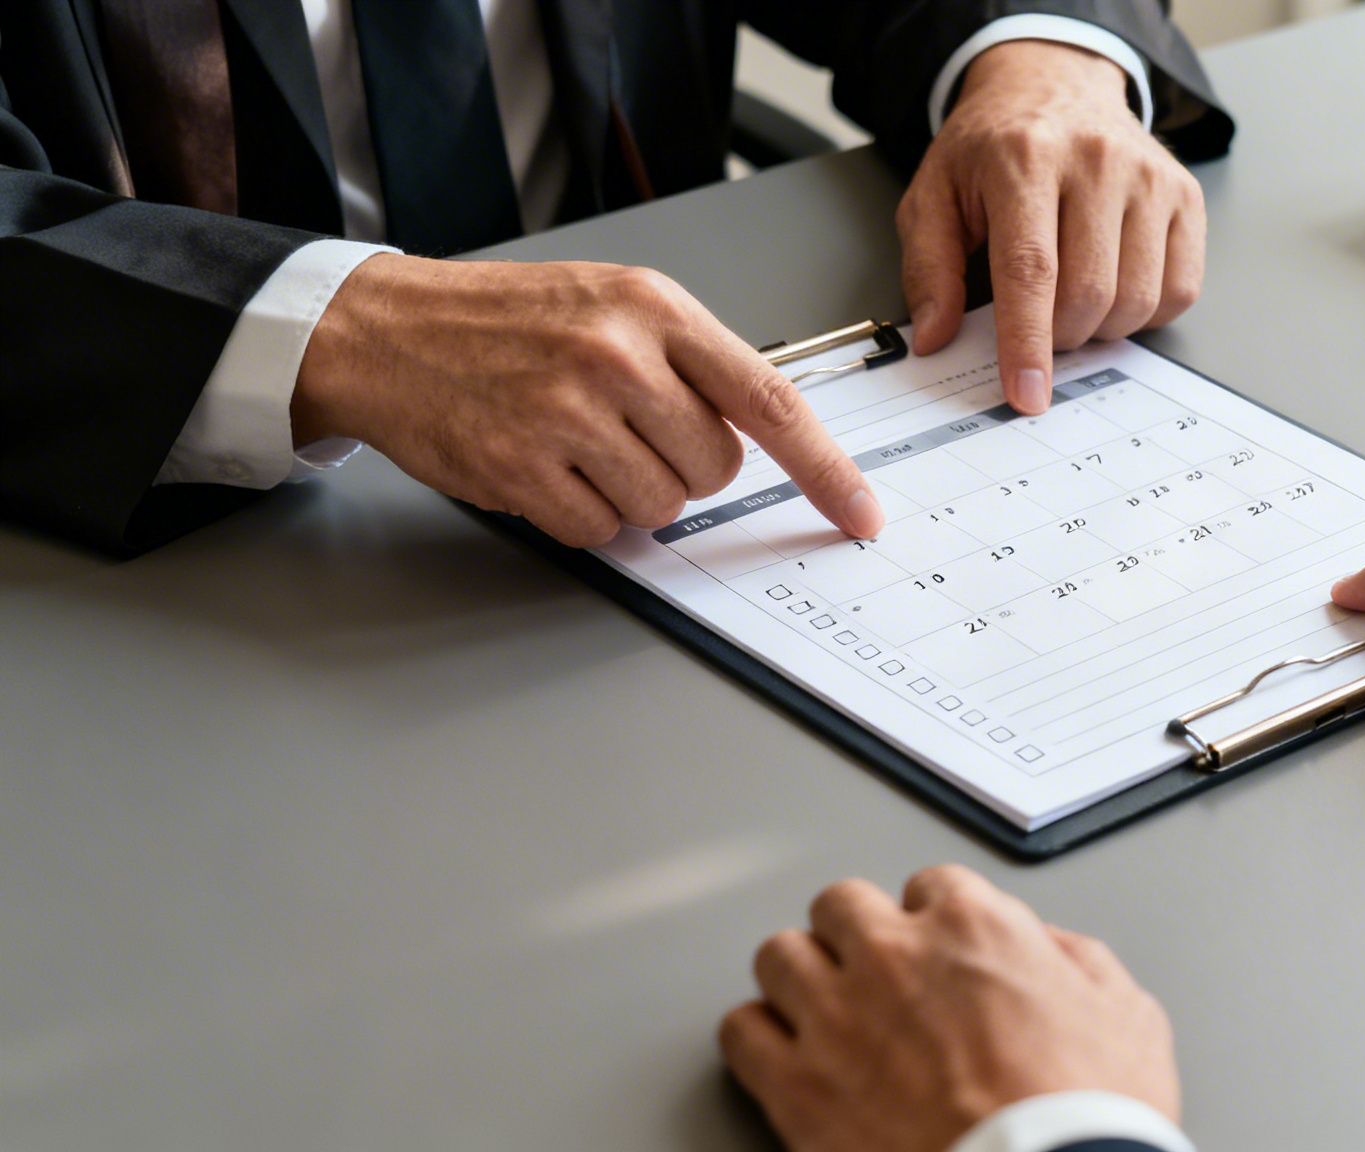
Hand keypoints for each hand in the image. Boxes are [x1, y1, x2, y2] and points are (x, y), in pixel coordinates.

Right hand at [290, 253, 883, 547]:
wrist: (387, 328)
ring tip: (576, 441)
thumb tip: (767, 437)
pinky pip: (599, 530)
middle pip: (717, 468)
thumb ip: (691, 361)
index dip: (826, 469)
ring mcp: (568, 413)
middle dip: (683, 467)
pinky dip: (580, 514)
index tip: (859, 513)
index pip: (770, 401)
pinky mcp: (523, 466)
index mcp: (655, 308)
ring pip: (663, 506)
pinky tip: (543, 465)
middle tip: (625, 430)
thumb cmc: (509, 320)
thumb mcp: (612, 304)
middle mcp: (617, 355)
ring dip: (629, 492)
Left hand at [719, 865, 1178, 1151]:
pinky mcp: (796, 1086)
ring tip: (820, 1010)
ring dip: (801, 978)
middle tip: (875, 975)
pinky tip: (783, 1057)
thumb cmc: (1088, 1116)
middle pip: (841, 906)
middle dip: (858, 936)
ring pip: (779, 955)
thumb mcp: (1129, 1017)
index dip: (936, 922)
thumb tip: (1052, 951)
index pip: (931, 885)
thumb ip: (1080, 963)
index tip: (938, 950)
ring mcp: (836, 1016)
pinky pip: (741, 1032)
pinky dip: (760, 1041)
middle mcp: (894, 954)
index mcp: (974, 925)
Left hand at [898, 40, 1205, 413]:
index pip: (1030, 270)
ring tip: (1073, 299)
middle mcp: (1096, 160)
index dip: (1027, 342)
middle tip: (1038, 322)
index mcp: (1025, 157)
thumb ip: (930, 268)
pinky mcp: (1185, 194)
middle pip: (1089, 294)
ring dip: (1101, 328)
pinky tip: (1115, 286)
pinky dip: (1146, 312)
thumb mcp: (934, 194)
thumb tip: (935, 337)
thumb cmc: (992, 148)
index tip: (1026, 394)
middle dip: (1059, 337)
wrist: (1054, 84)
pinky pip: (1179, 290)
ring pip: (1137, 300)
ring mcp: (1149, 176)